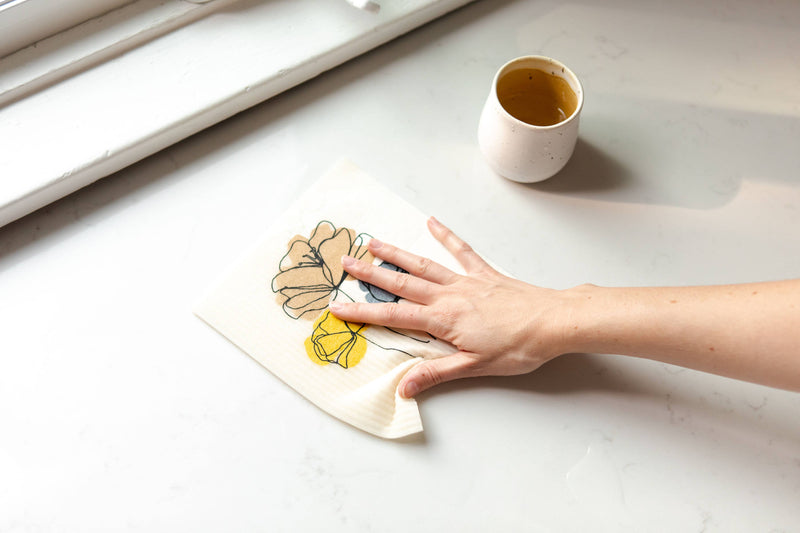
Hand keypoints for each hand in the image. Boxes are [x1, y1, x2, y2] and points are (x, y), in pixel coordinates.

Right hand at [329, 217, 571, 397]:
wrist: (553, 321)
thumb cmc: (519, 347)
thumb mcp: (475, 367)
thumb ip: (436, 374)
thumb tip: (404, 388)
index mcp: (443, 319)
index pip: (394, 316)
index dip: (363, 312)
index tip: (338, 307)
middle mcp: (448, 295)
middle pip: (401, 283)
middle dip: (371, 274)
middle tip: (345, 261)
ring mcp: (466, 281)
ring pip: (423, 264)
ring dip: (396, 253)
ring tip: (373, 242)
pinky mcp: (484, 274)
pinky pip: (461, 251)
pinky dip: (446, 236)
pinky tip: (433, 223)